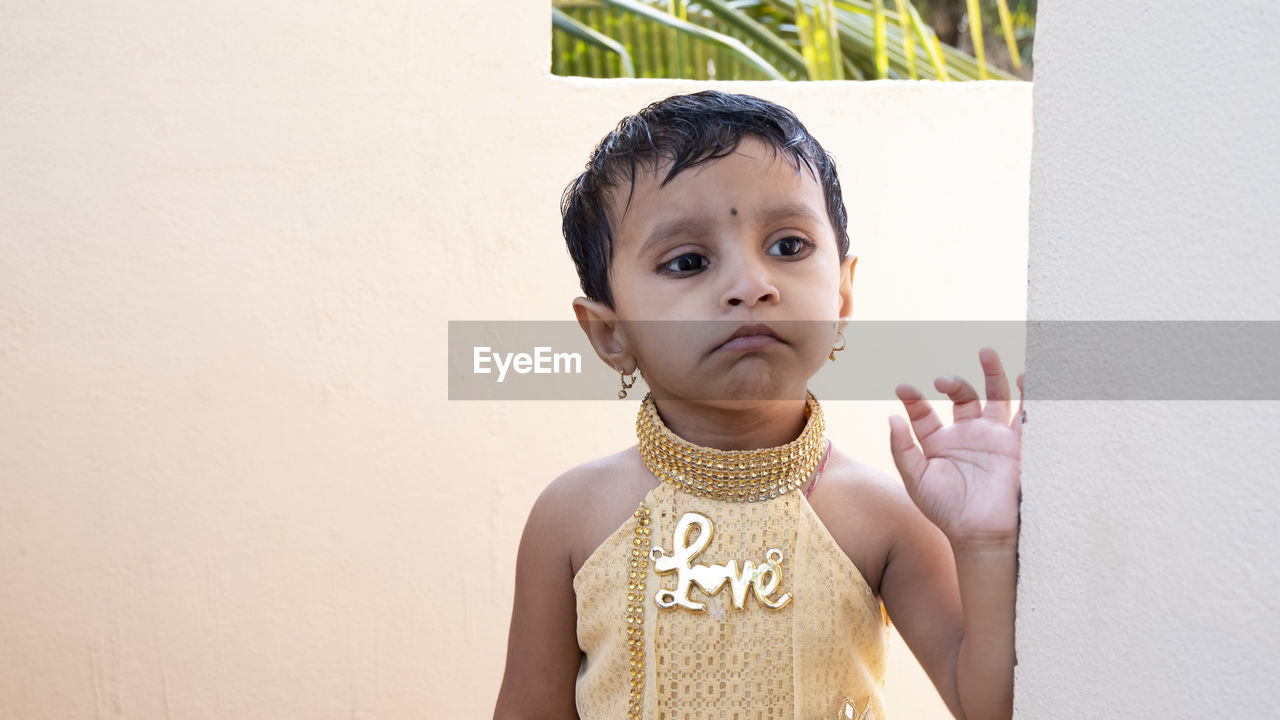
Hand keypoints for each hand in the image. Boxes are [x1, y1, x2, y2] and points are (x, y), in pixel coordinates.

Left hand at [888, 347, 1024, 547]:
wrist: (981, 535)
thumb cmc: (946, 510)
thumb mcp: (916, 480)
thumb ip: (903, 449)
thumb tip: (891, 416)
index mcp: (939, 441)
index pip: (924, 412)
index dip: (913, 399)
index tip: (902, 389)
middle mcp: (967, 433)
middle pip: (963, 395)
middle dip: (954, 383)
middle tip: (943, 380)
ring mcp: (993, 436)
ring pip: (995, 396)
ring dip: (992, 374)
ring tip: (985, 352)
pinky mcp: (1017, 445)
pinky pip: (1024, 415)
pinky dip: (1028, 396)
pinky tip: (1025, 377)